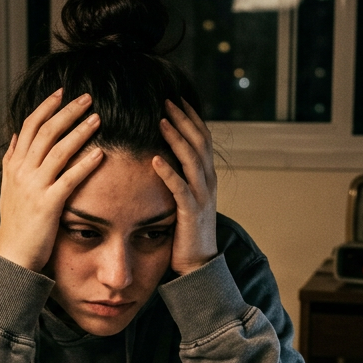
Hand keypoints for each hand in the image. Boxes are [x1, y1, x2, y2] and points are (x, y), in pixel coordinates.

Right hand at [0, 90, 103, 271]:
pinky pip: (69, 178)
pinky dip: (85, 163)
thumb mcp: (9, 186)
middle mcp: (22, 172)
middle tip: (87, 98)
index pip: (30, 126)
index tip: (62, 93)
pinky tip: (100, 153)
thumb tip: (17, 135)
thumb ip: (12, 159)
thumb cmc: (16, 222)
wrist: (13, 255)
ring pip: (58, 150)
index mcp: (14, 165)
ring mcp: (34, 187)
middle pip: (46, 132)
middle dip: (68, 112)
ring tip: (98, 118)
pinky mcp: (48, 204)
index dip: (47, 107)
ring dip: (80, 131)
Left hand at [153, 100, 218, 275]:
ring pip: (192, 160)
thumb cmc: (186, 231)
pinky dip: (168, 172)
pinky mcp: (190, 213)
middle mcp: (208, 182)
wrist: (198, 264)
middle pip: (199, 142)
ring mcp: (202, 197)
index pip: (202, 138)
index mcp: (207, 176)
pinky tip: (155, 159)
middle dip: (183, 119)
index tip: (176, 98)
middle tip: (167, 100)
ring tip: (161, 121)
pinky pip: (180, 188)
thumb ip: (179, 177)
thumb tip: (161, 156)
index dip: (191, 117)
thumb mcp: (186, 197)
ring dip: (176, 138)